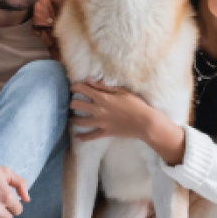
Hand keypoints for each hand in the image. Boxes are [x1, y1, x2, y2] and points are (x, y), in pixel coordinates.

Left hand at [70, 78, 186, 164]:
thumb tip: (89, 79)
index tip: (73, 87)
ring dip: (74, 118)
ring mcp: (101, 122)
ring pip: (81, 121)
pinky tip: (76, 137)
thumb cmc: (136, 104)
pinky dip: (83, 137)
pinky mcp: (105, 132)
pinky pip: (91, 136)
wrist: (145, 123)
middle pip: (77, 105)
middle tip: (73, 102)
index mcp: (102, 98)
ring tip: (71, 117)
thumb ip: (104, 85)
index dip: (75, 87)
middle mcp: (98, 110)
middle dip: (72, 102)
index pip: (83, 89)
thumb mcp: (122, 91)